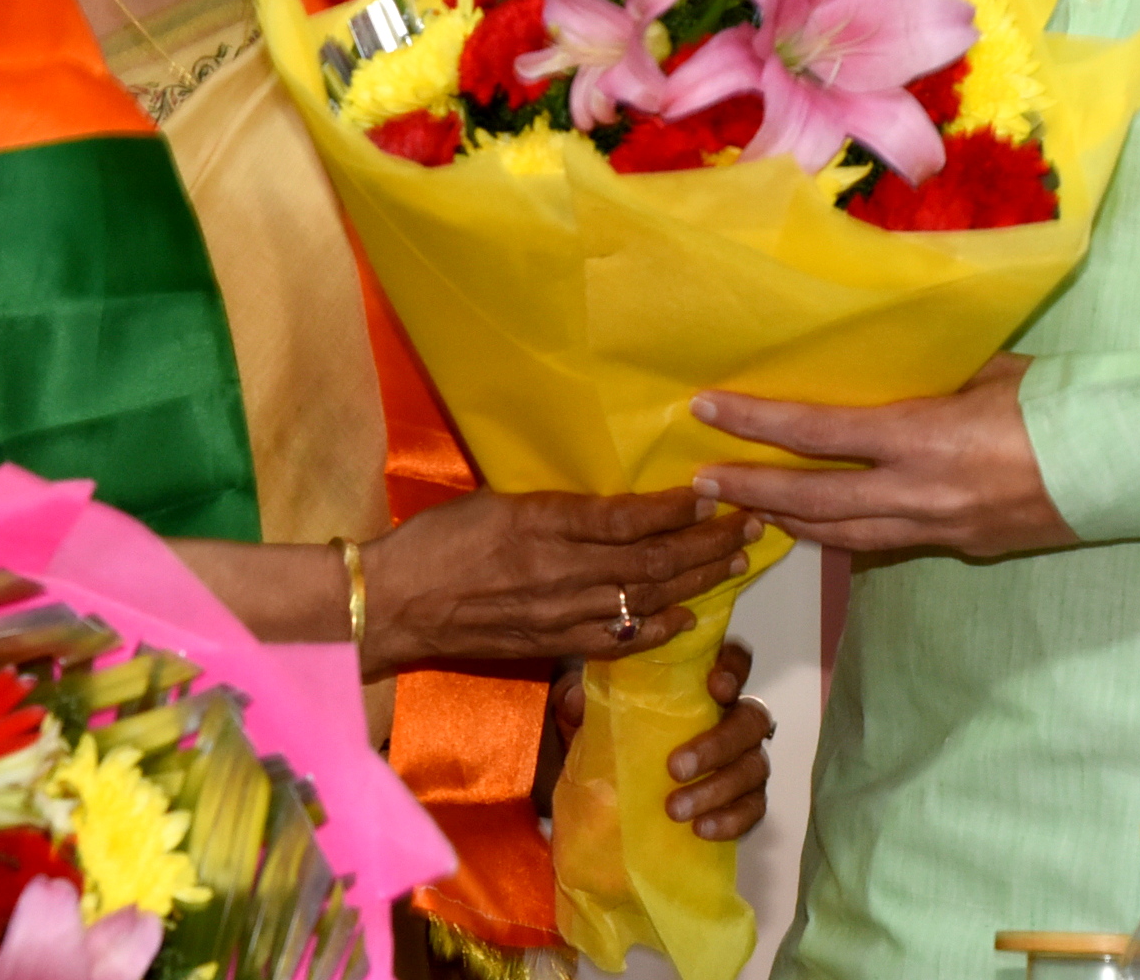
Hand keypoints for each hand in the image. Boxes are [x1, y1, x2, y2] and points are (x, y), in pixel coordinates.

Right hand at [359, 488, 757, 674]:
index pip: (628, 517)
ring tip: (735, 563)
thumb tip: (608, 506)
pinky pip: (615, 640)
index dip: (677, 509)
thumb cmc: (436, 541)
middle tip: (749, 526)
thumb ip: (554, 508)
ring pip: (642, 598)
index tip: (713, 494)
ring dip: (696, 582)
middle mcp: (560, 571)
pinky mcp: (550, 645)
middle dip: (706, 543)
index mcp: (544, 524)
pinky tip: (687, 620)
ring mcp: (558, 614)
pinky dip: (656, 630)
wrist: (390, 604)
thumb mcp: (496, 501)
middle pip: (650, 559)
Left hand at [550, 638, 774, 840]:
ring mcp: (744, 761)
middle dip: (718, 743)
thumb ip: (578, 699)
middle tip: (675, 767)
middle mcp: (732, 718)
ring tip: (675, 810)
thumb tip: (575, 700)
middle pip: (752, 719)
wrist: (609, 798)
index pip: (736, 661)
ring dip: (717, 788)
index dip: (735, 667)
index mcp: (703, 687)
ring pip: (755, 767)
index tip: (715, 685)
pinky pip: (754, 809)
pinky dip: (732, 819)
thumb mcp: (586, 716)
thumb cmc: (612, 739)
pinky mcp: (743, 804)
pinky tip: (700, 830)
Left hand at [690, 356, 1077, 556]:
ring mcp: (940, 529)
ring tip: (746, 506)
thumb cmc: (1058, 402)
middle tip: (701, 482)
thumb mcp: (986, 370)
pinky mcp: (960, 547)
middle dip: (752, 490)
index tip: (705, 411)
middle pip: (814, 501)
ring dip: (789, 522)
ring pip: (843, 537)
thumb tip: (884, 370)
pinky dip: (842, 536)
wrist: (1126, 465)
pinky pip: (885, 545)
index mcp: (923, 437)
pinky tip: (819, 526)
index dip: (756, 425)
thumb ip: (929, 379)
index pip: (817, 434)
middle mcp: (920, 493)